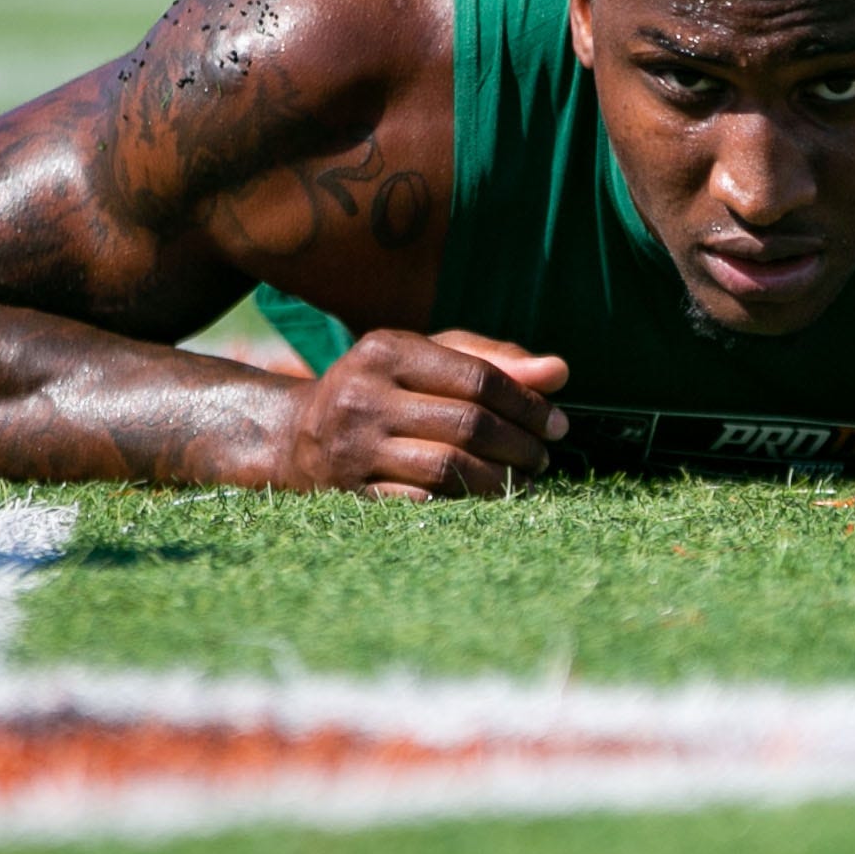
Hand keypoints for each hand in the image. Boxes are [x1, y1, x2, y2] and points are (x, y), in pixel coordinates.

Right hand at [279, 329, 569, 498]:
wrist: (295, 436)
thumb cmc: (381, 390)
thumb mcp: (426, 359)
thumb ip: (493, 359)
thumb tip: (560, 372)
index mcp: (386, 350)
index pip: (477, 377)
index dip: (527, 404)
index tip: (557, 425)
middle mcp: (364, 395)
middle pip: (468, 424)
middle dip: (519, 445)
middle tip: (542, 458)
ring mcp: (353, 447)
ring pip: (449, 468)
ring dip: (500, 481)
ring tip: (522, 482)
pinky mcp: (349, 493)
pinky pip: (421, 502)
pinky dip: (462, 504)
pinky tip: (483, 501)